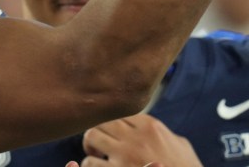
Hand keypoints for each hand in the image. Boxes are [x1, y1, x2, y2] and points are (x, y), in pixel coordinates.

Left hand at [80, 114, 202, 165]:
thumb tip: (157, 131)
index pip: (119, 111)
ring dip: (90, 147)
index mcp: (150, 126)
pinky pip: (90, 163)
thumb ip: (165, 134)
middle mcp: (136, 137)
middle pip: (101, 119)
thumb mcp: (182, 147)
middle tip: (98, 144)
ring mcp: (125, 156)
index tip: (111, 132)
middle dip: (97, 130)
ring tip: (95, 156)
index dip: (112, 122)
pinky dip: (89, 165)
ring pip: (91, 136)